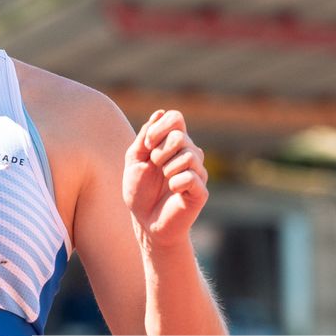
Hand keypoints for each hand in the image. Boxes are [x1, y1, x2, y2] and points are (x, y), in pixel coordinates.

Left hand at [122, 110, 207, 243]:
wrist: (146, 222)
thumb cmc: (140, 191)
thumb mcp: (134, 160)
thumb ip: (145, 137)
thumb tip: (159, 113)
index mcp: (173, 144)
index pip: (176, 118)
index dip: (160, 127)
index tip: (147, 145)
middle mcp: (189, 154)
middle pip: (180, 136)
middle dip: (160, 151)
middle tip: (155, 166)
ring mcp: (197, 172)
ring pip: (188, 155)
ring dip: (167, 169)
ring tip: (164, 181)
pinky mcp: (201, 191)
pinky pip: (192, 177)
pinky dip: (176, 183)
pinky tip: (173, 191)